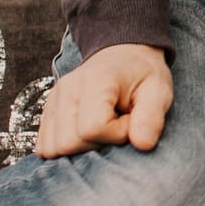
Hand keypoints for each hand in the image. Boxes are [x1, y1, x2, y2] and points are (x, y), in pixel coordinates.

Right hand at [36, 43, 172, 157]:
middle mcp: (66, 90)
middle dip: (97, 144)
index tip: (130, 122)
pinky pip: (45, 147)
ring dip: (81, 148)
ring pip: (52, 149)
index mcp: (95, 80)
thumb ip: (152, 117)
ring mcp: (52, 101)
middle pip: (67, 143)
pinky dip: (67, 148)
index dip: (116, 134)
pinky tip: (87, 134)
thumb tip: (143, 145)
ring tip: (104, 128)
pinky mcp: (47, 113)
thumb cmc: (142, 75)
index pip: (92, 128)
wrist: (124, 56)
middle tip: (117, 125)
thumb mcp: (159, 91)